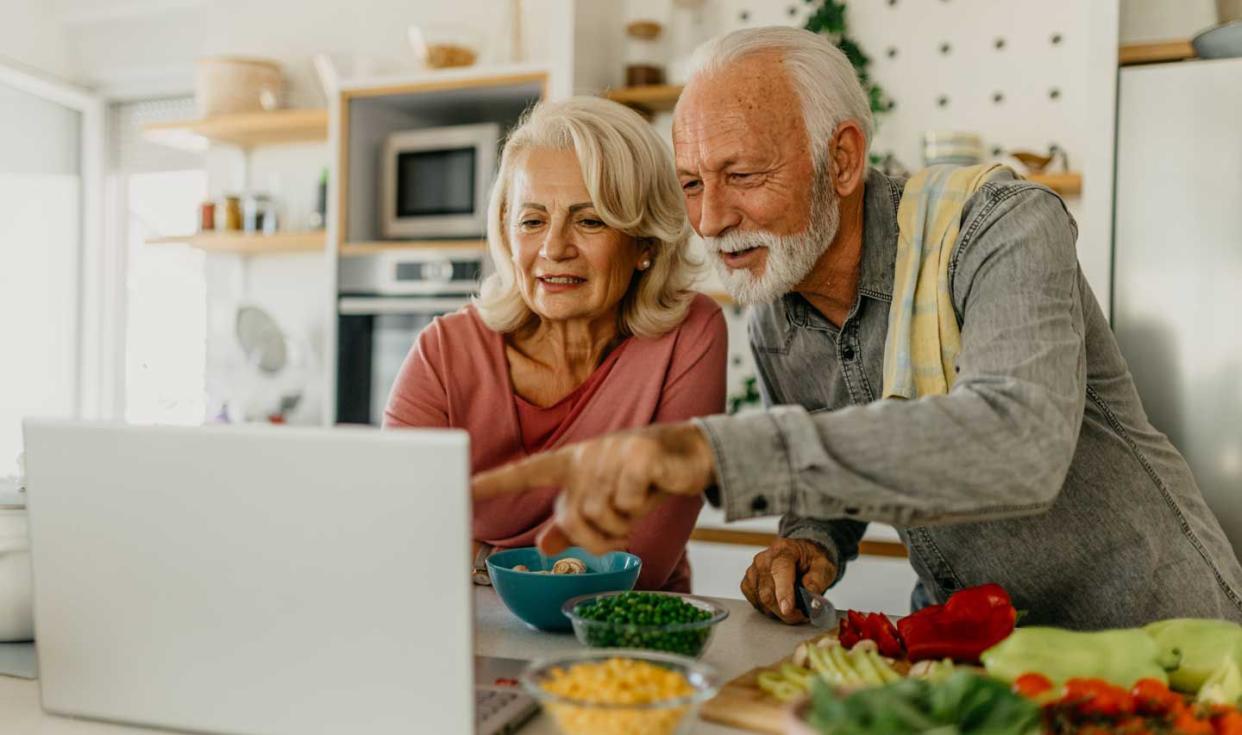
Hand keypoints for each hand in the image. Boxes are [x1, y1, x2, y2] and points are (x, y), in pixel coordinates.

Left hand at [472, 422, 715, 554]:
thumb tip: (543, 546)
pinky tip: (652, 487)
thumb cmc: (640, 481)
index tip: (462, 489)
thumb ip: (573, 525)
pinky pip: (627, 503)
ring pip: (601, 516)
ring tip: (636, 502)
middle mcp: (585, 456)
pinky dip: (642, 505)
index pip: (524, 473)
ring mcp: (610, 452)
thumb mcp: (604, 505)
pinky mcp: (638, 454)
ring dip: (623, 525)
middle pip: (574, 519)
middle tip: (619, 526)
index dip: (493, 483)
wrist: (687, 456)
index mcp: (570, 464)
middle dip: (598, 537)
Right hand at [741, 538, 835, 624]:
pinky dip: (769, 609)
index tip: (787, 610)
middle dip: (785, 612)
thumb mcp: (824, 565)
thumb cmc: (810, 560)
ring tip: (793, 606)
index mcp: (783, 550)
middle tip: (802, 615)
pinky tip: (779, 603)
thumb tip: (811, 592)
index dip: (783, 592)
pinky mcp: (747, 583)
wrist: (800, 555)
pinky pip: (755, 603)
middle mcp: (764, 559)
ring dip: (778, 611)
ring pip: (761, 601)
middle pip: (767, 593)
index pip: (780, 571)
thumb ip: (818, 578)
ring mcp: (753, 571)